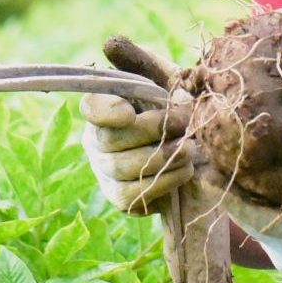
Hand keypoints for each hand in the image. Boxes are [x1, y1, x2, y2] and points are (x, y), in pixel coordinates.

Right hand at [80, 92, 195, 214]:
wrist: (170, 150)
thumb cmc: (163, 111)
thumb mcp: (161, 90)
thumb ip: (165, 86)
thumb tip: (183, 97)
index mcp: (100, 108)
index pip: (92, 107)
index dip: (108, 111)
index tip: (130, 113)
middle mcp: (94, 141)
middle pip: (111, 140)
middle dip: (152, 132)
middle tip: (184, 127)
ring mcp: (103, 171)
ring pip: (122, 170)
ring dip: (162, 159)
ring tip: (189, 150)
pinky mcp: (119, 196)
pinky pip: (134, 196)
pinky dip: (162, 183)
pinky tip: (183, 171)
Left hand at [223, 127, 281, 276]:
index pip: (260, 221)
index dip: (231, 200)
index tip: (208, 177)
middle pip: (248, 223)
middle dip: (227, 192)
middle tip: (204, 159)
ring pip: (251, 227)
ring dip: (235, 198)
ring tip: (213, 164)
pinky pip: (260, 228)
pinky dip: (248, 205)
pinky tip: (236, 178)